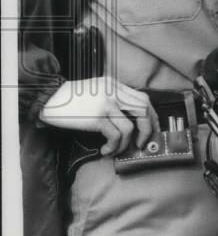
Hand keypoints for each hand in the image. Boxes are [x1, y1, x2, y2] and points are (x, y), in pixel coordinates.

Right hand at [39, 77, 159, 154]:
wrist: (48, 98)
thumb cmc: (70, 100)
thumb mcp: (96, 93)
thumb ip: (112, 100)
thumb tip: (128, 121)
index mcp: (114, 85)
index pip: (143, 98)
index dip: (151, 116)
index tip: (152, 130)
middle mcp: (113, 91)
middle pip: (143, 110)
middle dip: (147, 130)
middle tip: (142, 144)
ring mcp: (106, 103)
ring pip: (130, 127)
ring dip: (125, 144)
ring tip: (114, 150)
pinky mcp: (97, 117)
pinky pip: (115, 135)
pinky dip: (113, 146)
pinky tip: (105, 150)